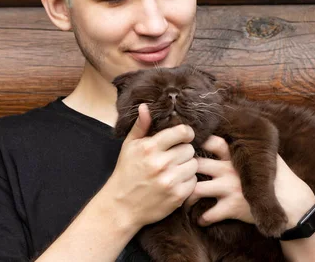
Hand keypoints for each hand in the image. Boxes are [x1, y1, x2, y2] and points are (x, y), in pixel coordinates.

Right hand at [105, 104, 197, 228]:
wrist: (121, 207)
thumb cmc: (125, 173)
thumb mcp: (129, 146)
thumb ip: (140, 126)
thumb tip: (145, 106)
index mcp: (150, 148)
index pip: (182, 132)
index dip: (186, 133)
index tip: (182, 138)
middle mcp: (161, 163)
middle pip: (190, 149)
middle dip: (184, 151)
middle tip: (174, 157)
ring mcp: (170, 181)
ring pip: (194, 165)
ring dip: (187, 167)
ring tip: (174, 170)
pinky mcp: (177, 196)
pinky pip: (194, 182)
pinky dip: (187, 182)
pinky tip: (175, 182)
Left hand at [184, 136, 314, 228]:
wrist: (291, 202)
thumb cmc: (278, 176)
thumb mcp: (265, 156)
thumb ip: (249, 146)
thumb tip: (240, 128)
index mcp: (236, 156)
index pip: (211, 142)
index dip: (195, 142)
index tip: (185, 146)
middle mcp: (229, 170)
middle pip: (196, 164)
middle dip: (183, 169)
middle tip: (177, 174)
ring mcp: (229, 189)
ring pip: (195, 189)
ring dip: (186, 195)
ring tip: (183, 198)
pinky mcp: (232, 208)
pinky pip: (208, 214)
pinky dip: (201, 218)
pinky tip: (200, 219)